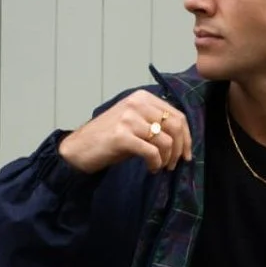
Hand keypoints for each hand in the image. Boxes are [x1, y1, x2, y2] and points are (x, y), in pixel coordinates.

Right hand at [59, 90, 192, 174]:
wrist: (78, 149)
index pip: (178, 115)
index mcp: (142, 97)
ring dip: (167, 159)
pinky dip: (155, 163)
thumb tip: (184, 139)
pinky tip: (151, 169)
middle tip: (173, 164)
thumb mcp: (134, 123)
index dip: (187, 137)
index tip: (186, 154)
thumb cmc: (108, 138)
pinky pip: (152, 152)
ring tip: (159, 167)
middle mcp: (137, 104)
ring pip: (166, 141)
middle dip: (180, 149)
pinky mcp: (122, 136)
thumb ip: (156, 124)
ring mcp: (129, 118)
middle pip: (176, 127)